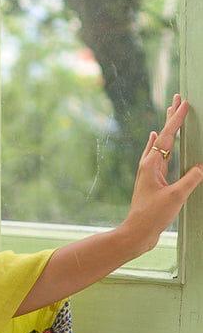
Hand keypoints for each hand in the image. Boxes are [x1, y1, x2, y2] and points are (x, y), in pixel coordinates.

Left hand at [123, 95, 202, 254]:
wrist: (136, 233)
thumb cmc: (152, 216)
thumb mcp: (175, 197)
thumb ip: (190, 180)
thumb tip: (201, 167)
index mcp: (151, 165)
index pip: (166, 136)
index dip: (176, 119)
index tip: (184, 103)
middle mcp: (148, 164)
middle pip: (161, 135)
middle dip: (170, 117)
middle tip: (176, 98)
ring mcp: (148, 172)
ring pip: (159, 144)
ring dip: (166, 128)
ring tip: (170, 113)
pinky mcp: (151, 180)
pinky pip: (157, 155)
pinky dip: (159, 145)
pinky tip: (154, 140)